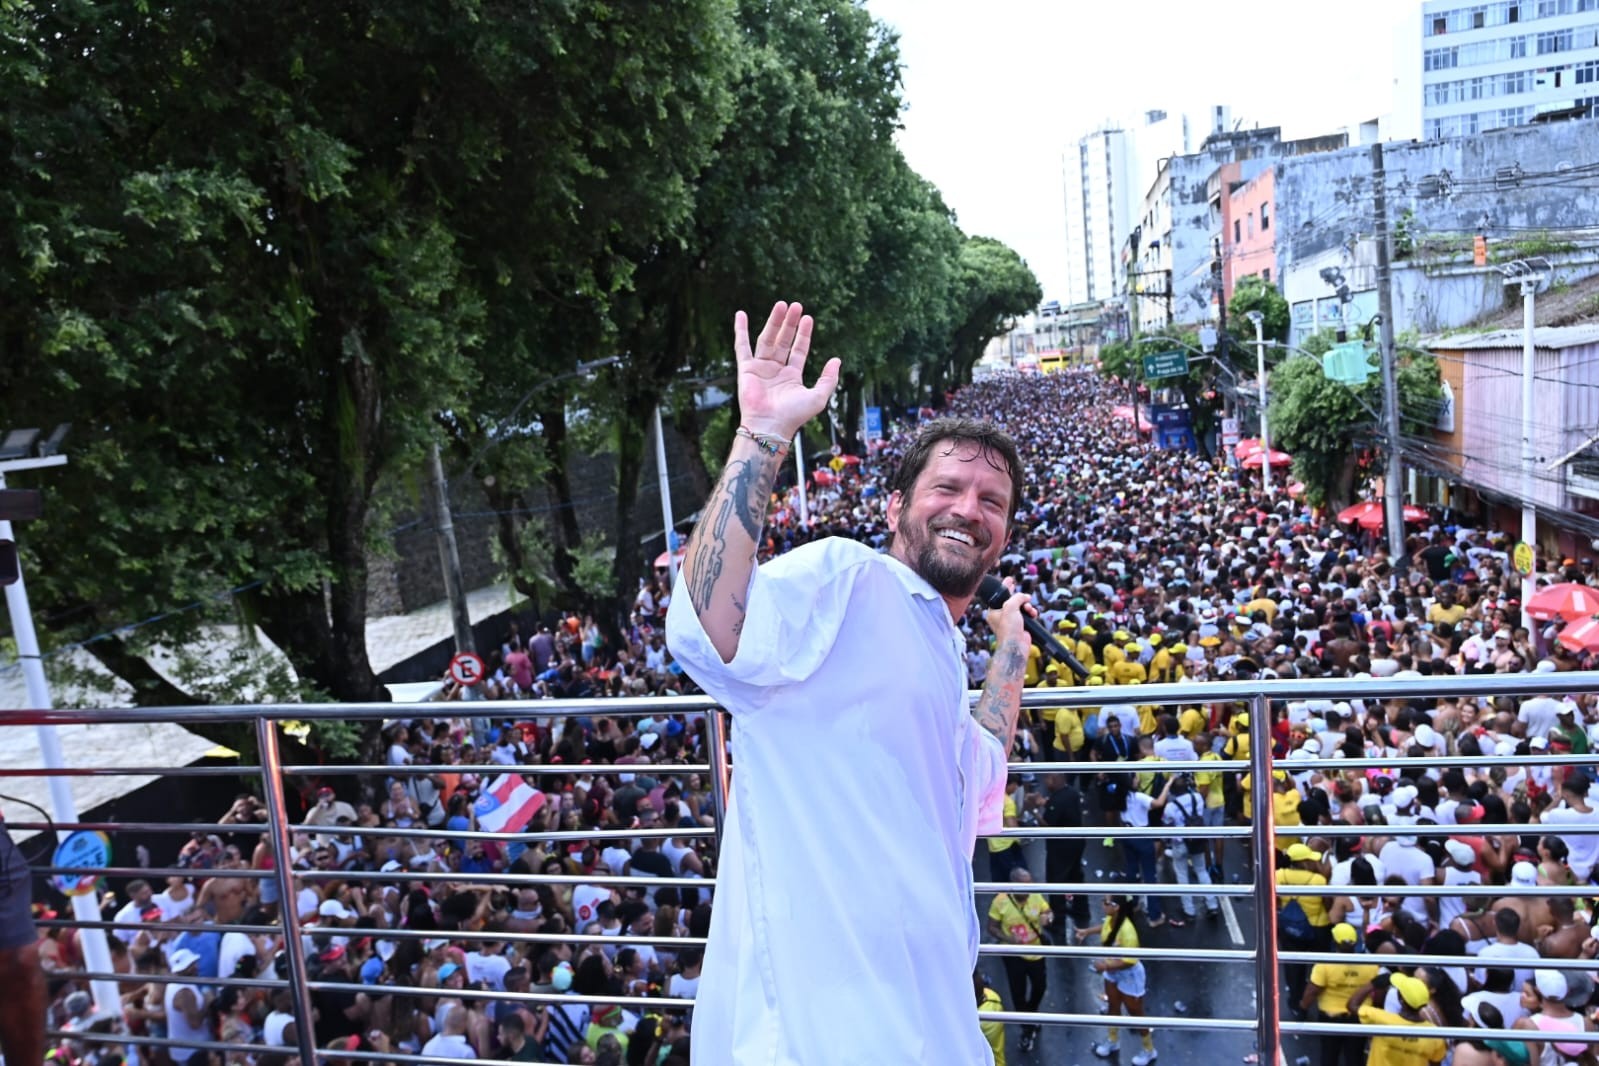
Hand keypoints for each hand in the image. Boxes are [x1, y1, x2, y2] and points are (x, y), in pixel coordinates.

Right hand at [733, 301, 840, 439]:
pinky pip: (742, 347)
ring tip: (781, 305)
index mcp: (792, 376)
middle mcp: (776, 371)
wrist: (770, 426)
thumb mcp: (818, 397)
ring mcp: (760, 369)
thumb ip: (829, 379)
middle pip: (783, 340)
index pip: (799, 349)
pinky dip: (741, 330)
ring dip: (773, 322)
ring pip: (767, 339)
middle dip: (789, 323)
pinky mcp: (746, 369)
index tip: (808, 318)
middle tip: (795, 305)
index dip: (803, 334)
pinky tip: (741, 315)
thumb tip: (837, 360)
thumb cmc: (793, 416)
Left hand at [984, 586, 1032, 648]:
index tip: (1009, 580)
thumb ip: (1017, 597)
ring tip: (1028, 608)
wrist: (1017, 646)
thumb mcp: (1010, 607)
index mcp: (993, 612)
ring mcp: (1011, 621)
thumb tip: (1026, 597)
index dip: (1004, 587)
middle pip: (1010, 600)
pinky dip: (1031, 612)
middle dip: (1018, 596)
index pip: (998, 596)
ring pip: (1021, 607)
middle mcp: (1001, 616)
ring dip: (1027, 605)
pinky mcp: (1020, 625)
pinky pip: (1026, 614)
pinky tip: (1033, 613)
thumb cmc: (1009, 628)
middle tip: (1017, 586)